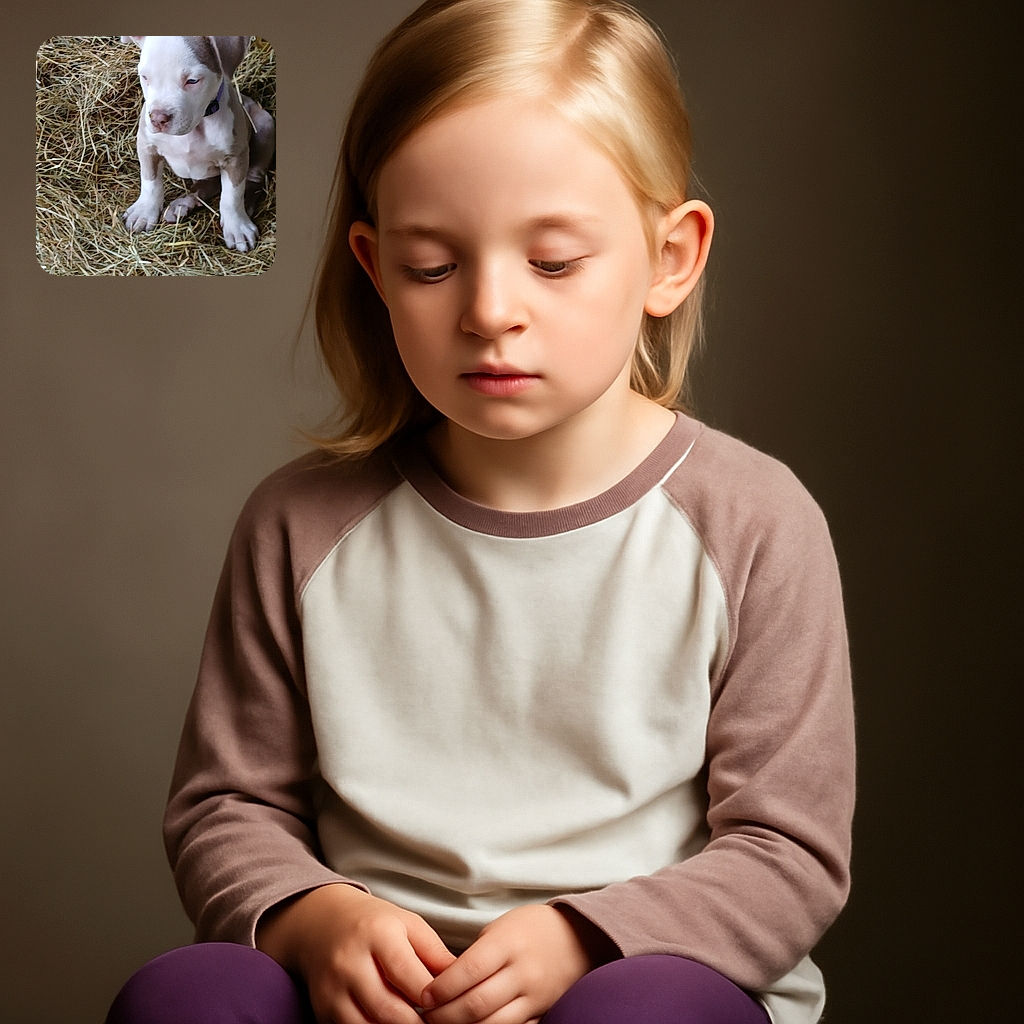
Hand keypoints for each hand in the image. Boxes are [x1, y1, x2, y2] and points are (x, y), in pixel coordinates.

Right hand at [257, 883, 455, 1023]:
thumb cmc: (375, 924)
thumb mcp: (408, 924)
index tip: (451, 1007)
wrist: (322, 923)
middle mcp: (351, 962)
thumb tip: (462, 982)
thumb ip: (434, 953)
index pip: (409, 976)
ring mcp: (333, 988)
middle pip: (390, 1009)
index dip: (433, 999)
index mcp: (378, 934)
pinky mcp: (324, 1009)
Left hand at [419, 904, 604, 1023]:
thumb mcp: (502, 927)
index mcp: (507, 943)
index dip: (442, 989)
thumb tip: (443, 981)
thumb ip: (476, 954)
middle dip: (445, 1015)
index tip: (423, 997)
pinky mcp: (542, 1012)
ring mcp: (534, 995)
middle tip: (425, 1017)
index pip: (468, 971)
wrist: (579, 936)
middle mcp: (522, 971)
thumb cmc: (531, 927)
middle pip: (476, 1004)